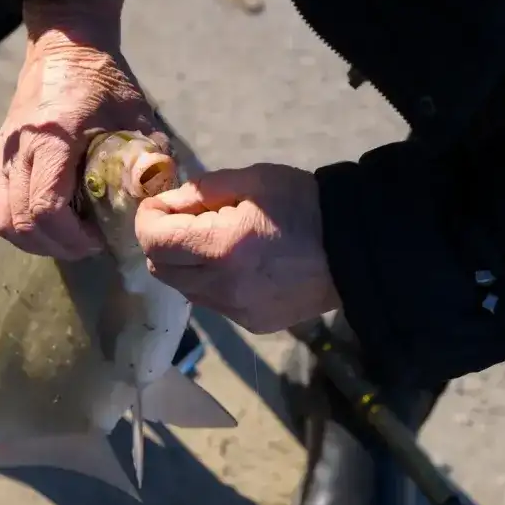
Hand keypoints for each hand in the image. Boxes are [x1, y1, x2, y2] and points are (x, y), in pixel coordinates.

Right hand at [0, 0, 164, 258]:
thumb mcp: (135, 115)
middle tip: (88, 244)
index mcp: (52, 138)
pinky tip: (56, 217)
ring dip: (36, 240)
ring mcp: (3, 154)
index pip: (46, 208)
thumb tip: (160, 200)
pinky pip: (2, 206)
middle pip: (20, 224)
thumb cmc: (104, 79)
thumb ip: (150, 156)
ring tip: (69, 237)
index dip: (72, 237)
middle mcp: (19, 149)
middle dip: (56, 246)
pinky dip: (26, 223)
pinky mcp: (0, 157)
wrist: (65, 44)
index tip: (99, 238)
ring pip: (4, 221)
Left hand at [134, 163, 341, 333]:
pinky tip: (236, 264)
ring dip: (183, 264)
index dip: (148, 219)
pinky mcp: (251, 324)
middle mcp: (222, 287)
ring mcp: (236, 311)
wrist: (355, 249)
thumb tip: (168, 202)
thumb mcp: (253, 180)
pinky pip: (211, 302)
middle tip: (184, 220)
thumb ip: (202, 190)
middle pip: (159, 269)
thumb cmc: (304, 205)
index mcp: (221, 247)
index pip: (153, 242)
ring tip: (213, 241)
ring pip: (183, 289)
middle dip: (161, 241)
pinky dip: (209, 282)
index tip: (161, 204)